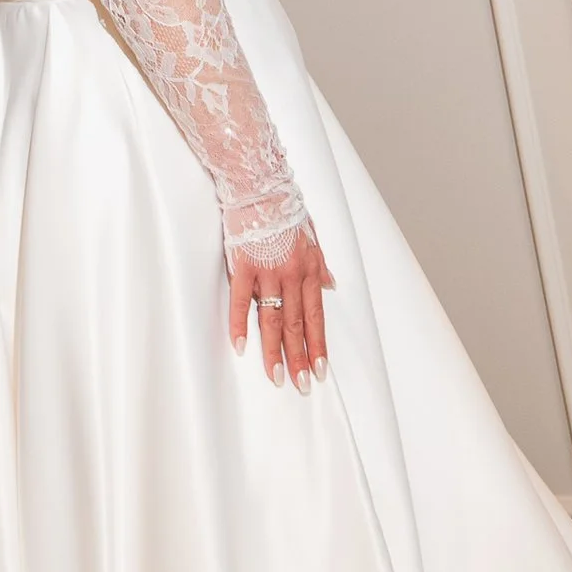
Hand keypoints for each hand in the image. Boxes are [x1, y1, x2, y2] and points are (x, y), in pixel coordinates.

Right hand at [227, 218, 332, 390]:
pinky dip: (241, 325)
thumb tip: (330, 285)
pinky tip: (240, 346)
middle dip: (300, 359)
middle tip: (301, 385)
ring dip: (275, 352)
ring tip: (276, 377)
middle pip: (297, 326)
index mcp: (310, 270)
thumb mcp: (313, 236)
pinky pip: (242, 302)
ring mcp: (267, 273)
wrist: (260, 186)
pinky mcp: (243, 267)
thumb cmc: (285, 208)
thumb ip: (321, 265)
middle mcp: (292, 276)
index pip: (317, 317)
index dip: (318, 346)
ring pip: (273, 320)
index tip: (320, 369)